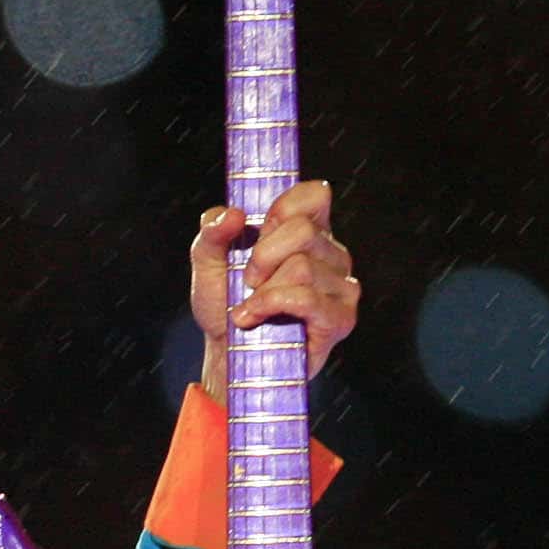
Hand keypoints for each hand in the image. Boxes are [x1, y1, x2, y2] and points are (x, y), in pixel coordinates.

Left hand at [189, 179, 358, 396]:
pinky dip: (271, 305)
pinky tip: (255, 317)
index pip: (315, 195)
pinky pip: (306, 298)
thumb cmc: (225, 304)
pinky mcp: (340, 318)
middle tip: (247, 280)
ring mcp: (341, 286)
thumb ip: (212, 231)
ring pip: (301, 267)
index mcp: (309, 231)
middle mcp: (332, 254)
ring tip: (251, 305)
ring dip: (263, 289)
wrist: (227, 353)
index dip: (282, 209)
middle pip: (303, 230)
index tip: (257, 233)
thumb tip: (233, 215)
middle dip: (263, 256)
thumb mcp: (207, 262)